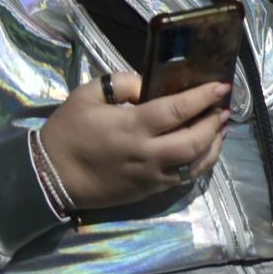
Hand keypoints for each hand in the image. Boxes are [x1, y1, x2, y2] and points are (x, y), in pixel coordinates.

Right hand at [38, 73, 229, 209]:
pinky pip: (184, 178)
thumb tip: (151, 82)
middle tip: (223, 106)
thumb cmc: (68, 132)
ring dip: (214, 143)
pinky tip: (205, 148)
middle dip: (214, 121)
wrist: (49, 177)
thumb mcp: (88, 95)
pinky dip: (201, 162)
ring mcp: (151, 176)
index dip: (204, 97)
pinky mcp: (149, 190)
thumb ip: (123, 83)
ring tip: (221, 125)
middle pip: (195, 140)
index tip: (222, 85)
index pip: (179, 110)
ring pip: (195, 163)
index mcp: (132, 127)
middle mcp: (147, 154)